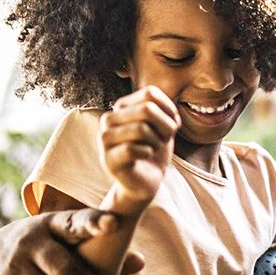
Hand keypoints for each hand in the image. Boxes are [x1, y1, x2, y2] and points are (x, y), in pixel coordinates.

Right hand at [0, 208, 144, 274]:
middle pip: (65, 271)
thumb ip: (100, 248)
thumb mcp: (65, 238)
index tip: (112, 223)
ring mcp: (15, 270)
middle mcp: (30, 244)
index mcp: (51, 224)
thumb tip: (140, 261)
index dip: (93, 222)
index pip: (73, 220)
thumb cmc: (44, 248)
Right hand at [99, 86, 179, 214]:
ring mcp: (105, 139)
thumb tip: (161, 107)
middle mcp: (109, 118)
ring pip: (140, 128)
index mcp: (122, 106)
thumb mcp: (163, 125)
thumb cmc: (154, 149)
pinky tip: (146, 156)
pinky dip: (147, 152)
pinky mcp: (107, 159)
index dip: (169, 110)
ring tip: (154, 148)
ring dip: (157, 142)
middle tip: (164, 140)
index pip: (150, 93)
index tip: (170, 126)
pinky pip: (132, 149)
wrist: (146, 181)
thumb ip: (163, 109)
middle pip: (147, 109)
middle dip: (165, 127)